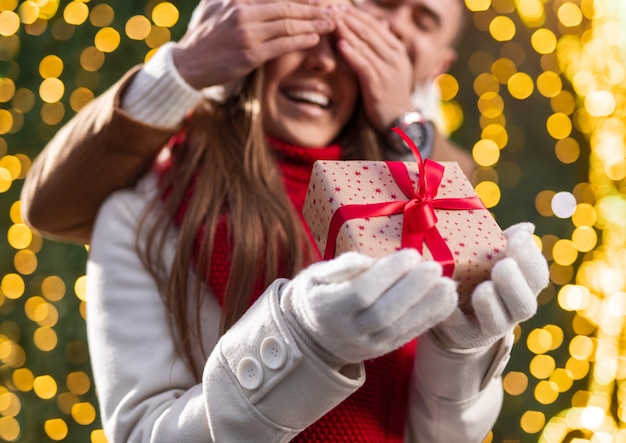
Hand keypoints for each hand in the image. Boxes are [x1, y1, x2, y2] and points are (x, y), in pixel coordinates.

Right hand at [173, 0, 334, 89]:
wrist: (188, 65)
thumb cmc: (204, 36)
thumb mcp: (214, 5)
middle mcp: (242, 13)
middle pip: (286, 8)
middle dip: (313, 9)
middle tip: (333, 10)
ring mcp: (246, 35)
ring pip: (287, 26)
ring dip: (312, 25)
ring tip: (330, 24)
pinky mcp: (249, 56)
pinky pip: (281, 46)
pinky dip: (299, 41)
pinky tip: (313, 39)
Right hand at [280, 249, 457, 364]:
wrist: (311, 336)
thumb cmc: (316, 294)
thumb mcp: (316, 275)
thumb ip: (341, 267)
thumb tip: (368, 261)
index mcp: (328, 308)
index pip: (362, 292)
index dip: (388, 274)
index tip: (410, 254)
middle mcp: (348, 331)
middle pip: (385, 313)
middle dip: (414, 289)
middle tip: (434, 267)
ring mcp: (367, 345)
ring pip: (401, 328)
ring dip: (428, 305)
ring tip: (448, 283)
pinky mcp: (383, 351)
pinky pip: (410, 335)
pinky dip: (432, 317)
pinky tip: (448, 299)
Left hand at [331, 4, 413, 130]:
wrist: (398, 119)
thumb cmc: (390, 93)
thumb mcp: (389, 66)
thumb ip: (381, 47)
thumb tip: (376, 25)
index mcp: (396, 49)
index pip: (374, 25)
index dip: (355, 14)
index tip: (339, 7)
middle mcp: (394, 56)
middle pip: (368, 31)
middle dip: (348, 18)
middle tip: (330, 8)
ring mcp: (387, 70)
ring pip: (364, 45)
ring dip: (346, 31)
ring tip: (331, 20)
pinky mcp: (378, 84)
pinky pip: (363, 65)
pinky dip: (352, 54)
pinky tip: (340, 44)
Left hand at [433, 222, 549, 349]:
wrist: (459, 315)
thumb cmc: (480, 276)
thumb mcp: (491, 258)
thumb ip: (504, 243)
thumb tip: (526, 228)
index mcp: (524, 288)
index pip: (537, 276)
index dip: (530, 257)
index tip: (516, 238)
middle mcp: (512, 311)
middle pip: (524, 304)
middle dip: (514, 284)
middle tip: (503, 266)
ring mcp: (488, 326)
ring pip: (497, 322)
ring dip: (491, 305)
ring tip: (483, 289)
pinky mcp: (461, 333)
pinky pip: (459, 327)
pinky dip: (453, 313)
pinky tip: (446, 296)